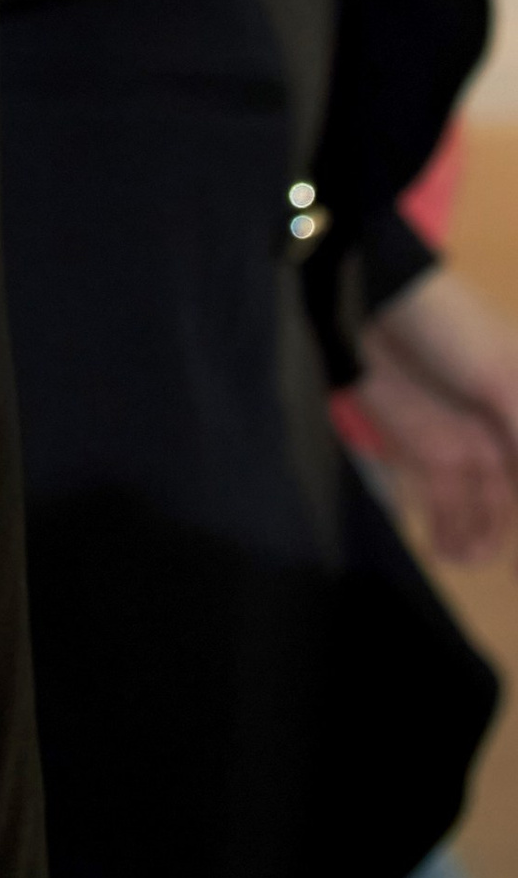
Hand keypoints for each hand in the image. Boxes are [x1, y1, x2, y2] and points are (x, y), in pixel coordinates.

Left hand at [359, 266, 517, 563]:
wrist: (373, 303)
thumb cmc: (451, 330)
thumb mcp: (500, 377)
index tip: (517, 563)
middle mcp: (505, 436)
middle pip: (514, 500)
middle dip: (509, 537)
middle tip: (504, 574)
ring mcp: (467, 447)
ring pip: (486, 512)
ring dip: (481, 542)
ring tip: (464, 562)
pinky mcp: (425, 454)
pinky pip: (446, 504)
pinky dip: (448, 531)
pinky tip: (445, 552)